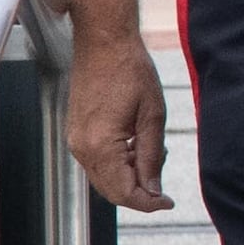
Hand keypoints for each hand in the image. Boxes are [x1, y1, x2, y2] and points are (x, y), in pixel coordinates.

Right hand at [69, 19, 173, 212]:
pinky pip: (96, 162)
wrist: (103, 41)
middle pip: (110, 191)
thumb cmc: (129, 69)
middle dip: (139, 193)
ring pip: (103, 178)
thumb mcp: (152, 116)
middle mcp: (82, 148)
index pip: (124, 192)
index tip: (168, 202)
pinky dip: (118, 164)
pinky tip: (135, 146)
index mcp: (101, 145)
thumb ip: (151, 157)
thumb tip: (153, 189)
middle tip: (163, 187)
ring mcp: (75, 140)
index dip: (148, 203)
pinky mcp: (76, 132)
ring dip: (129, 178)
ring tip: (152, 154)